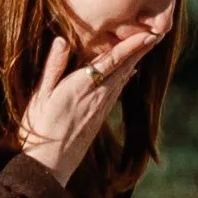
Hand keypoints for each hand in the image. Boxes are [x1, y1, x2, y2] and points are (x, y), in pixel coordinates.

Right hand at [15, 20, 165, 185]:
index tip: (149, 34)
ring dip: (136, 61)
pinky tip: (130, 72)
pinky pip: (117, 90)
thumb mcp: (40, 96)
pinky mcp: (99, 117)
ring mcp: (100, 108)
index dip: (132, 46)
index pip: (112, 61)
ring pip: (123, 79)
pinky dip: (125, 76)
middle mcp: (97, 96)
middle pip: (124, 68)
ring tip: (147, 46)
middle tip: (158, 33)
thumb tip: (62, 40)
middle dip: (141, 50)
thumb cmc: (39, 128)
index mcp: (82, 86)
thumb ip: (53, 67)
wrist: (48, 164)